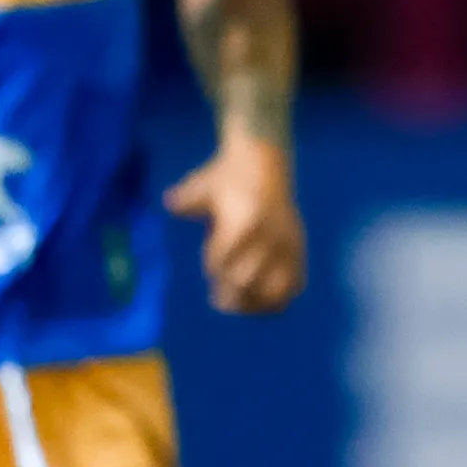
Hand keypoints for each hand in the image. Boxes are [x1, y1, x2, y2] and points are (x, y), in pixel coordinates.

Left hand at [162, 137, 305, 314]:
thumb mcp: (203, 185)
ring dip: (254, 302)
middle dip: (229, 292)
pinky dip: (278, 298)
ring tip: (239, 305)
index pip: (224, 258)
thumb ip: (186, 201)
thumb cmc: (227, 175)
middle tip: (217, 300)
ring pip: (274, 289)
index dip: (214, 267)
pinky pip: (293, 284)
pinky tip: (261, 303)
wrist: (264, 161)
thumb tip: (169, 204)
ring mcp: (286, 245)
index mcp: (245, 221)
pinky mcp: (298, 249)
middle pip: (246, 279)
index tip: (211, 270)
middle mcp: (269, 236)